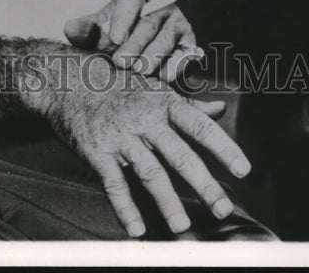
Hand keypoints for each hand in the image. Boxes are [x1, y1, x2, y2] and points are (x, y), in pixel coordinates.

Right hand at [27, 51, 249, 237]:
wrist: (65, 79)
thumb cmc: (116, 82)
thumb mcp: (153, 85)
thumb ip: (188, 103)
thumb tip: (221, 110)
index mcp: (162, 101)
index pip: (199, 125)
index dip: (223, 146)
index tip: (243, 169)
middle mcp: (144, 118)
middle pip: (179, 154)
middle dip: (203, 183)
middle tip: (223, 208)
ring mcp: (120, 135)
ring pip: (149, 172)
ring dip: (167, 202)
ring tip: (182, 225)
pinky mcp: (97, 151)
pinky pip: (113, 184)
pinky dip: (125, 208)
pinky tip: (137, 229)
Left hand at [64, 0, 201, 82]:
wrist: (142, 44)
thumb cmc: (116, 32)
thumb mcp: (99, 27)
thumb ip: (84, 29)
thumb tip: (69, 29)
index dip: (123, 17)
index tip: (113, 37)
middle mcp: (161, 5)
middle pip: (148, 24)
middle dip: (134, 44)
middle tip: (120, 62)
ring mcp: (178, 23)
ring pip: (166, 40)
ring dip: (152, 56)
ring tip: (138, 71)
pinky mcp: (189, 44)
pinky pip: (184, 55)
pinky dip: (174, 67)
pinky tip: (161, 79)